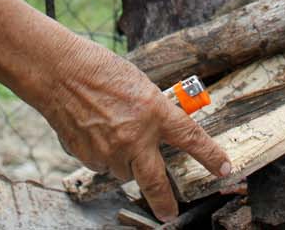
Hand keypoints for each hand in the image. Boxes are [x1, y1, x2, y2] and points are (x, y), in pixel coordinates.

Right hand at [37, 34, 231, 220]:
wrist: (60, 73)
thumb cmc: (99, 70)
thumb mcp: (139, 85)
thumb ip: (153, 112)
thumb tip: (160, 134)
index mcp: (153, 110)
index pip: (190, 138)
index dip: (211, 156)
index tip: (224, 169)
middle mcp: (135, 136)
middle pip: (156, 182)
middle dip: (165, 202)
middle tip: (170, 213)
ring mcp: (110, 150)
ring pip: (125, 172)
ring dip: (125, 162)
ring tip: (112, 133)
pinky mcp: (89, 158)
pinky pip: (103, 166)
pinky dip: (103, 156)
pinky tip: (94, 132)